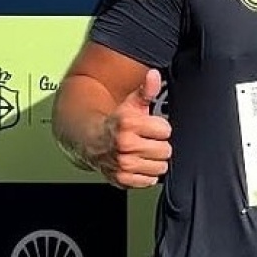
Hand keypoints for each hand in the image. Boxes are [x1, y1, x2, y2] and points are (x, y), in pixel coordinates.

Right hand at [96, 69, 171, 187]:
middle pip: (165, 150)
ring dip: (154, 160)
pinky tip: (138, 164)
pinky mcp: (122, 179)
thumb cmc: (116, 122)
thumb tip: (154, 75)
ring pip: (160, 166)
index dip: (161, 128)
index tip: (152, 127)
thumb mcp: (131, 103)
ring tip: (143, 152)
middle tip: (147, 141)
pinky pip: (149, 180)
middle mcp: (124, 145)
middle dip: (159, 145)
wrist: (90, 141)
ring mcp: (123, 164)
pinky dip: (146, 174)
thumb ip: (146, 90)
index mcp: (128, 124)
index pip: (165, 131)